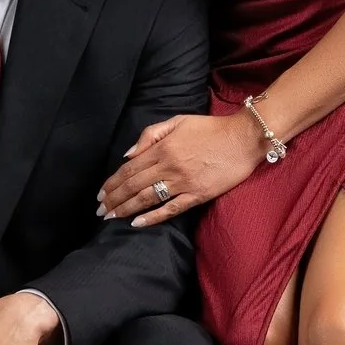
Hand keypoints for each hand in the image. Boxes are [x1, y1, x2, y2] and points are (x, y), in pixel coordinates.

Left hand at [98, 112, 262, 226]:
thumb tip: (128, 154)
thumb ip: (150, 134)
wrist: (244, 138)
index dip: (112, 182)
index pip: (129, 169)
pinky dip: (153, 217)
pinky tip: (137, 223)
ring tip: (111, 218)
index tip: (100, 194)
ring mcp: (183, 182)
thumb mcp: (177, 121)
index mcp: (162, 148)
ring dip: (126, 209)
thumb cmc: (211, 128)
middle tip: (100, 210)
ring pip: (147, 198)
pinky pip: (171, 209)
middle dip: (114, 199)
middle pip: (133, 185)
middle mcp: (169, 166)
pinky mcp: (198, 195)